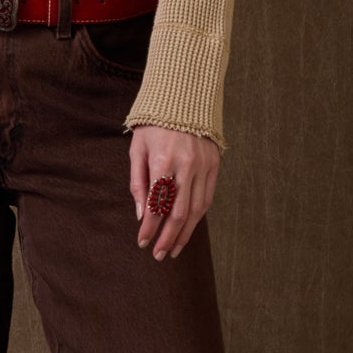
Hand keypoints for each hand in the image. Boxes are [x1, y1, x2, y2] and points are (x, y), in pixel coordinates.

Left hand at [129, 126, 219, 258]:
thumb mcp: (137, 149)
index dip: (149, 228)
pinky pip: (207, 197)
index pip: (156, 205)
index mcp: (163, 161)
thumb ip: (138, 183)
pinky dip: (198, 216)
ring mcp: (203, 165)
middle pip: (178, 213)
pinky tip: (189, 228)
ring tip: (175, 249)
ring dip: (185, 233)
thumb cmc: (153, 125)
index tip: (142, 242)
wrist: (183, 98)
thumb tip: (142, 215)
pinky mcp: (214, 164)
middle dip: (167, 238)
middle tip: (159, 255)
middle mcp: (186, 165)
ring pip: (196, 210)